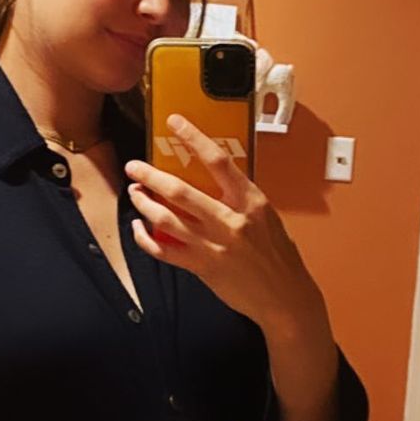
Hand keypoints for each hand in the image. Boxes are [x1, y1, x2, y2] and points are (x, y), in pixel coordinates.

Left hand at [123, 117, 317, 331]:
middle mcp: (231, 221)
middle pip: (181, 191)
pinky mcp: (203, 268)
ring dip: (144, 204)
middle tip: (134, 167)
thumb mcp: (267, 217)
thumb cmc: (278, 256)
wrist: (285, 297)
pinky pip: (165, 251)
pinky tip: (138, 229)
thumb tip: (212, 180)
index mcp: (251, 201)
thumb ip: (240, 199)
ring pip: (167, 220)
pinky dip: (146, 239)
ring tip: (134, 193)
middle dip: (151, 176)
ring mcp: (215, 246)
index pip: (219, 161)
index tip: (175, 123)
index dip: (194, 138)